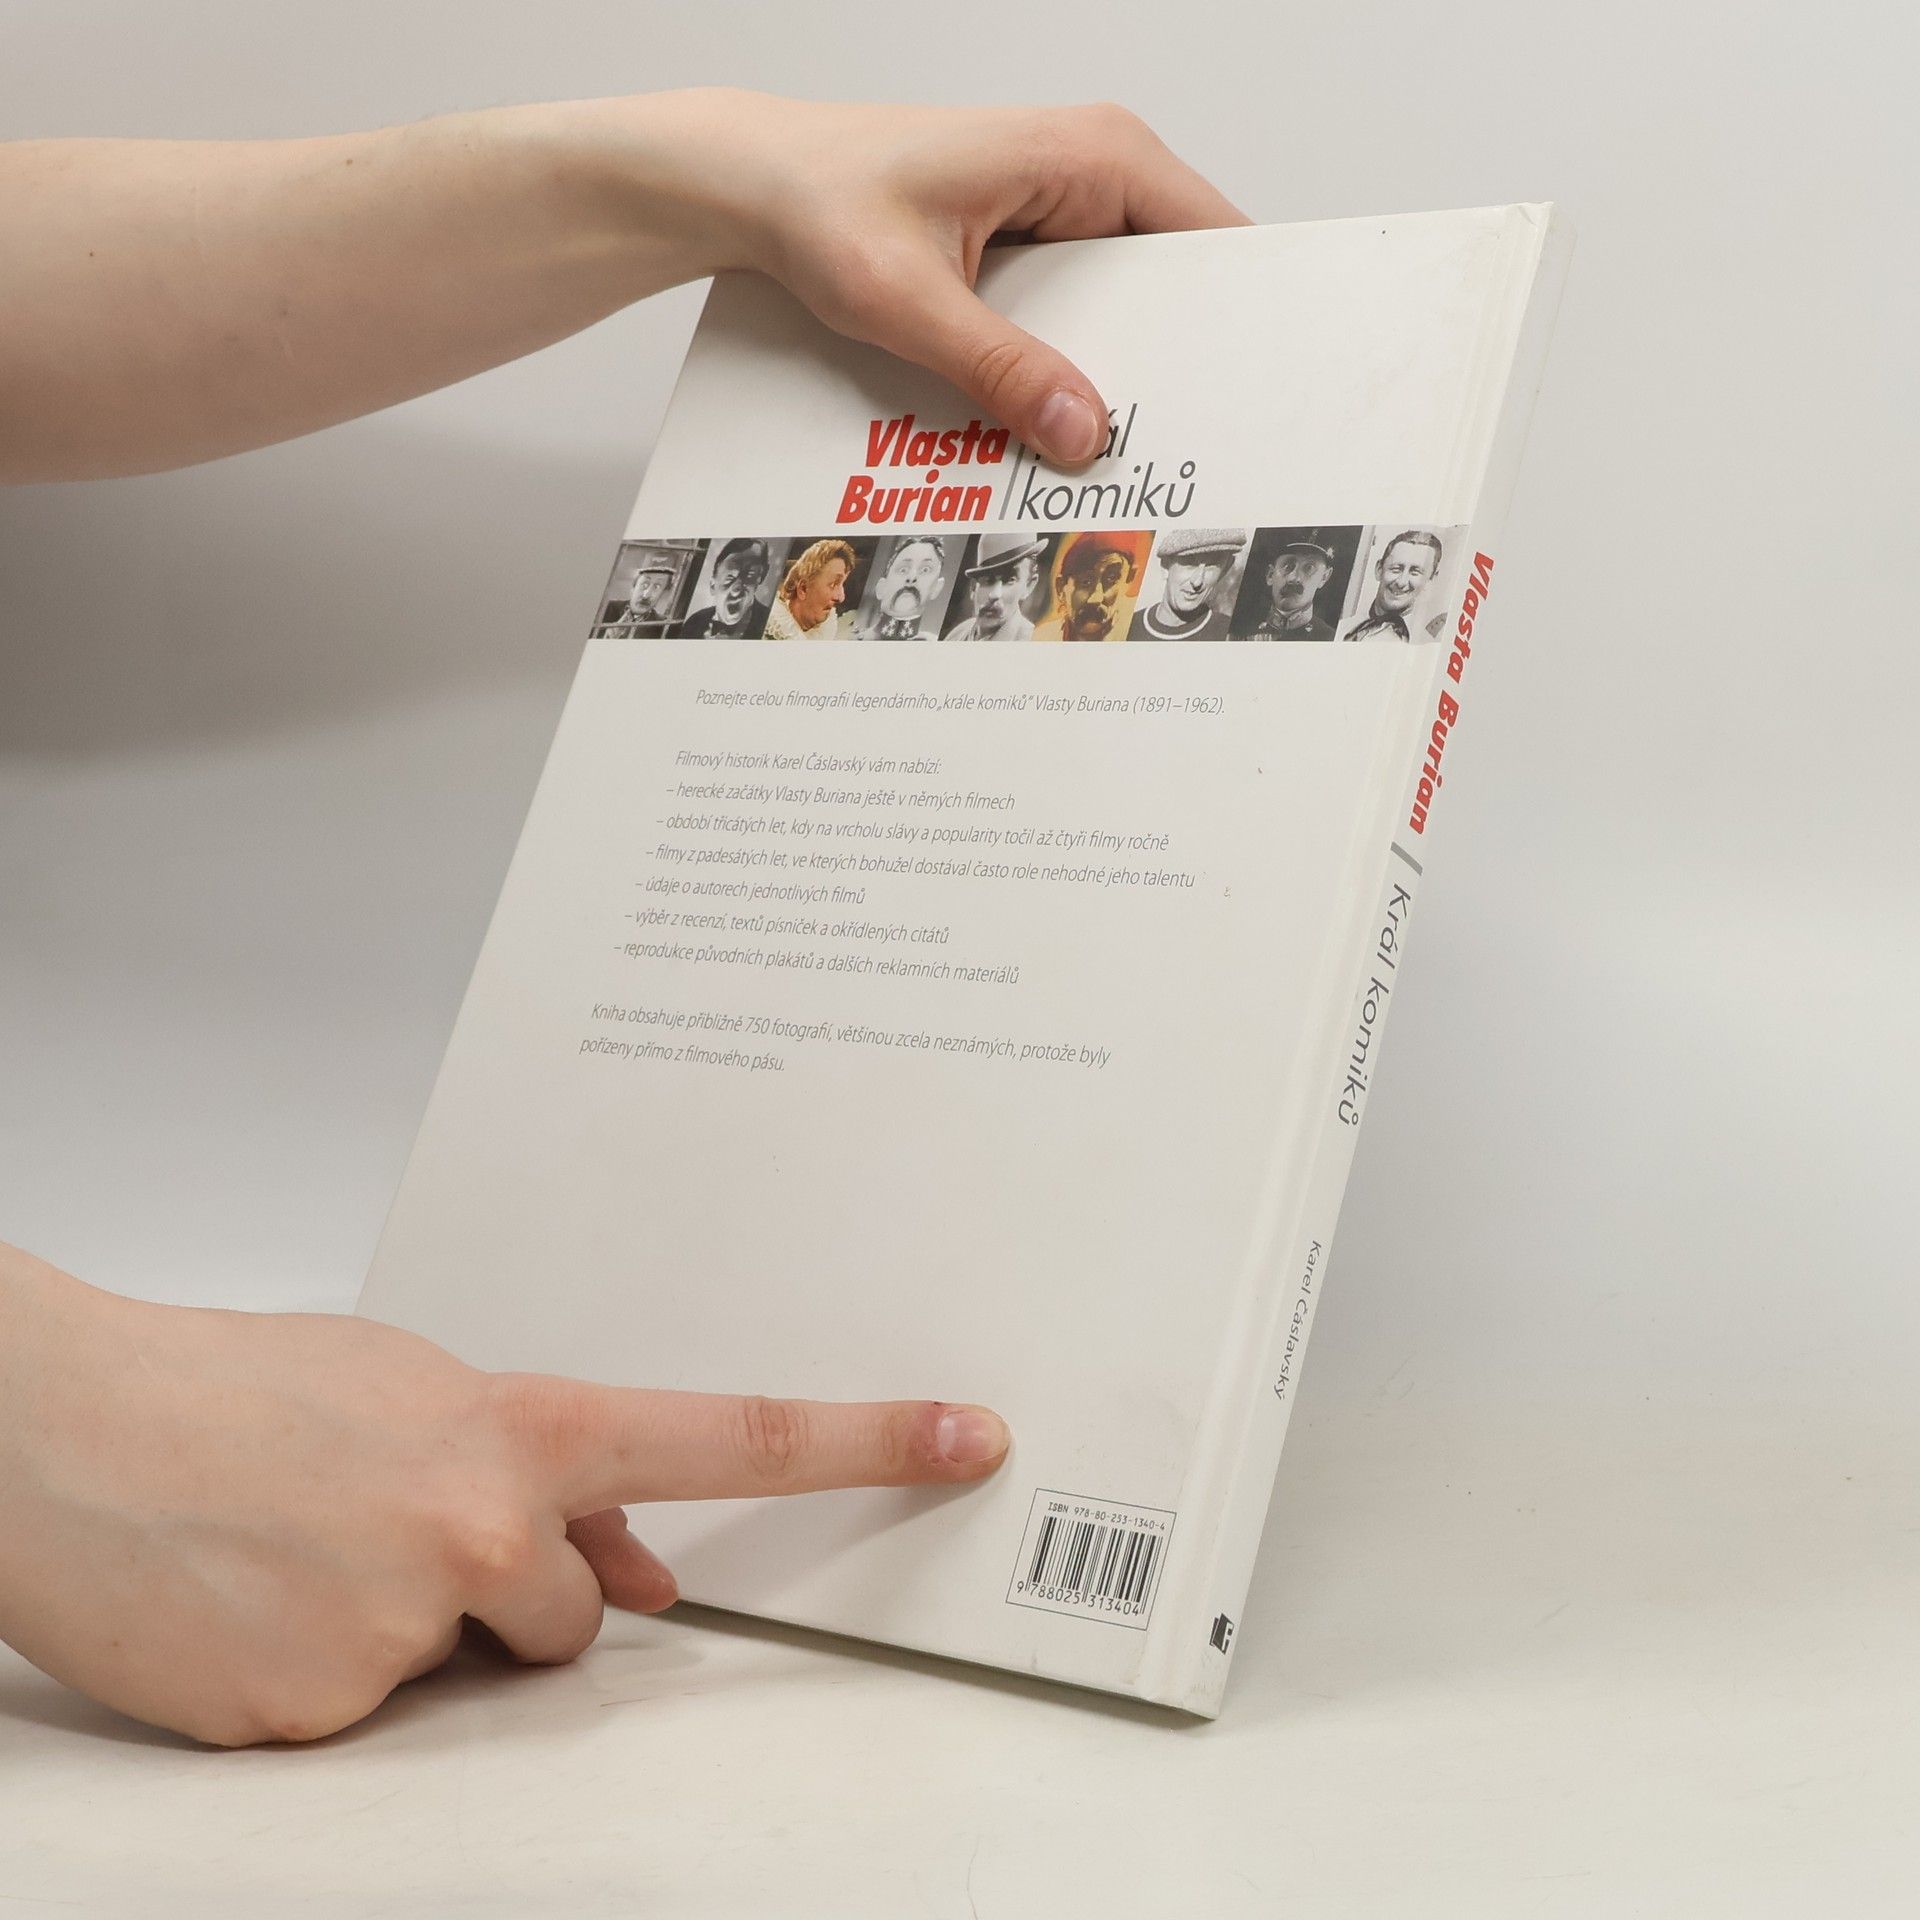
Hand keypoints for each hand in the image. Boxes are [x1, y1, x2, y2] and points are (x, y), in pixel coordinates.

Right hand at [0, 1245, 1008, 1745]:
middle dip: (519, 1590)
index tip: (966, 1436)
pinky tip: (266, 1608)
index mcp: (519, 1429)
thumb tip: (642, 1573)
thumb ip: (550, 1476)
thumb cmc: (247, 1389)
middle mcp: (481, 1531)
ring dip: (430, 1634)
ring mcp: (401, 1634)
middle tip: (393, 1525)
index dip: (861, 1439)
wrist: (63, 1431)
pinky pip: (383, 1717)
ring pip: (482, 1668)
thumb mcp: (420, 1392)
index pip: (729, 1438)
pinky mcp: (319, 1723)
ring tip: (315, 1556)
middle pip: (580, 1615)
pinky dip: (341, 1677)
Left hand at [709, 95, 1249, 463]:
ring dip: (1123, 373)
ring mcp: (1069, 209)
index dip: (1234, 322)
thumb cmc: (820, 199)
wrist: (756, 184)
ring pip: (1134, 307)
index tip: (1236, 400)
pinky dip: (1078, 366)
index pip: (1213, 239)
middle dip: (1177, 363)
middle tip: (1171, 448)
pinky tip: (1063, 420)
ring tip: (1119, 447)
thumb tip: (1082, 431)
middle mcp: (1095, 171)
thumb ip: (999, 367)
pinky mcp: (1037, 245)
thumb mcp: (908, 298)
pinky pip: (1087, 312)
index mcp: (1092, 156)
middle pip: (1181, 283)